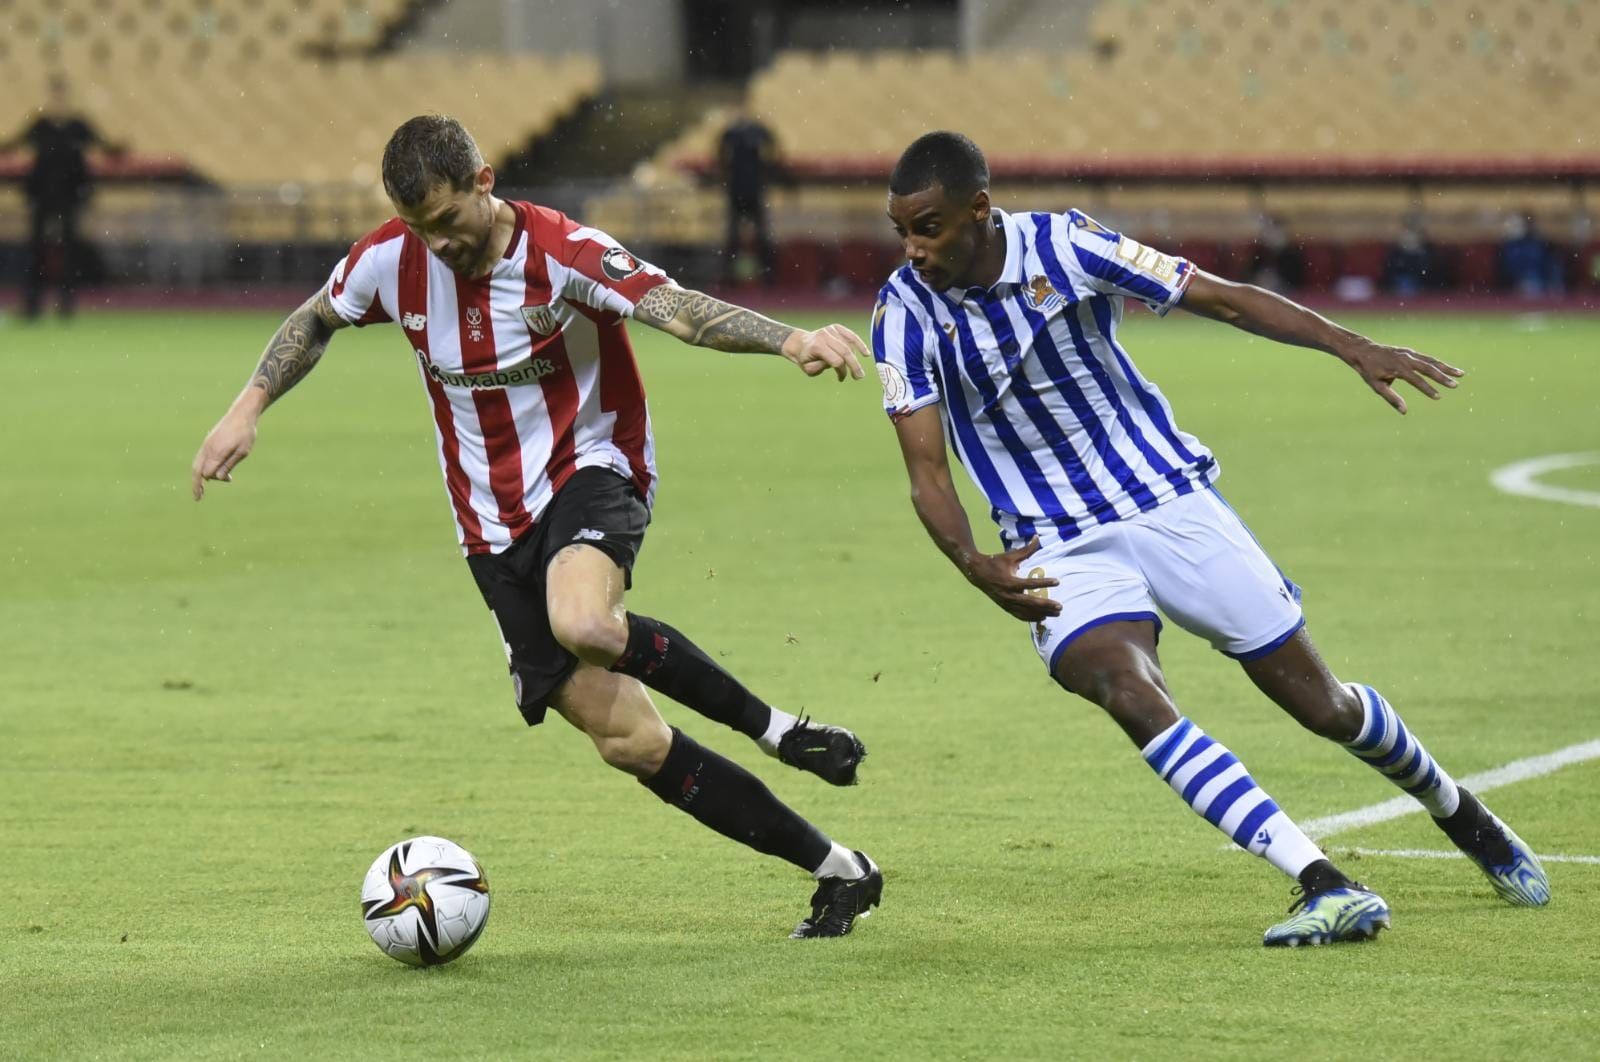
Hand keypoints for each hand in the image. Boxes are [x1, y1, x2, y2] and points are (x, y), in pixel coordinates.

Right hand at [191, 406, 259, 499]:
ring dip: (200, 476)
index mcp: (217, 452)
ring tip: (201, 489)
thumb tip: (216, 478)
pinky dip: (202, 468)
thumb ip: (229, 465)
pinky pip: (200, 458)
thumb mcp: (242, 452)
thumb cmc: (245, 434)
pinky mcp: (207, 442)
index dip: (215, 479)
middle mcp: (208, 449)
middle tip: (198, 498)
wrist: (241, 415)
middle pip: (196, 470)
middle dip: (196, 485)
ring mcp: (206, 445)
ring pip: (196, 464)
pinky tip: (208, 473)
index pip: (208, 473)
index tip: (229, 479)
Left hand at [780, 323, 866, 380]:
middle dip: (854, 365)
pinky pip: (850, 335)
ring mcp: (830, 330)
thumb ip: (820, 368)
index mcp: (816, 347)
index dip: (842, 371)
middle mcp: (824, 336)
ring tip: (855, 369)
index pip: (836, 360)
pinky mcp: (836, 328)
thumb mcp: (808, 369)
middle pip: (845, 352)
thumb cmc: (805, 359)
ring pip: (849, 345)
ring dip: (854, 358)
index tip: (841, 378)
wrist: (799, 344)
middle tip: (860, 376)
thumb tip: (836, 364)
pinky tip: (865, 353)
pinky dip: (859, 343)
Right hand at [961, 536, 1061, 621]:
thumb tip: (1037, 537)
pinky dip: (1031, 617)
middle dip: (1046, 605)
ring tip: (1056, 613)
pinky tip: (1043, 618)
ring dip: (1042, 613)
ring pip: (1026, 611)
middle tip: (1060, 606)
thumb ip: (1026, 550)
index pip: (1030, 583)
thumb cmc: (995, 562)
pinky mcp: (1005, 607)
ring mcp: (1006, 602)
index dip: (1044, 582)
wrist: (977, 573)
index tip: (1058, 581)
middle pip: (1030, 602)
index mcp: (1009, 581)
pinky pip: (1020, 615)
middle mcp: (1008, 594)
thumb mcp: (1010, 555)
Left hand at [1339, 339, 1462, 413]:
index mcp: (1397, 368)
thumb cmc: (1369, 371)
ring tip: (1461, 374)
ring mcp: (1409, 354)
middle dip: (1442, 377)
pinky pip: (1427, 358)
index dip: (1427, 389)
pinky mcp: (1410, 352)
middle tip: (1455, 385)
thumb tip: (1404, 411)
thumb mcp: (1377, 386)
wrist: (1364, 350)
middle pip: (1427, 368)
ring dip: (1446, 367)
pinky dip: (1438, 363)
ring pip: (1431, 361)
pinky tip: (1448, 369)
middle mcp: (1405, 359)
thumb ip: (1391, 398)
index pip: (1415, 380)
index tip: (1438, 397)